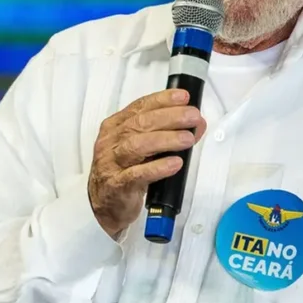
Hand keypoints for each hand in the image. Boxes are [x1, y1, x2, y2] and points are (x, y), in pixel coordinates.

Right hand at [87, 89, 206, 237]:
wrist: (105, 205)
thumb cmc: (124, 171)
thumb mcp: (144, 148)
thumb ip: (167, 133)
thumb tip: (197, 124)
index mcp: (115, 126)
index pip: (140, 107)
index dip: (162, 100)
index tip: (183, 97)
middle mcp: (111, 141)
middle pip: (140, 123)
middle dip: (170, 117)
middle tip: (192, 117)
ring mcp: (111, 163)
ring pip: (137, 146)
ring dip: (166, 139)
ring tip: (187, 139)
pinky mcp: (117, 185)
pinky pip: (137, 174)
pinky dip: (158, 167)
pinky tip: (175, 163)